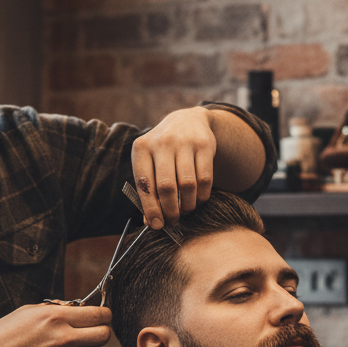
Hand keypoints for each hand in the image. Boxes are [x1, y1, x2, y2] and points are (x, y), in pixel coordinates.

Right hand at [0, 303, 111, 346]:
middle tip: (94, 330)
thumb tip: (77, 307)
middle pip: (104, 335)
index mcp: (56, 316)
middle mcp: (63, 338)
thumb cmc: (4, 334)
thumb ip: (56, 308)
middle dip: (102, 331)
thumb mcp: (28, 311)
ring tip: (66, 344)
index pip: (99, 314)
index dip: (105, 314)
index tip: (103, 315)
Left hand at [131, 107, 215, 228]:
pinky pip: (205, 179)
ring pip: (187, 184)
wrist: (187, 121)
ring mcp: (184, 142)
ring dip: (187, 205)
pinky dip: (202, 196)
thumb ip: (148, 190)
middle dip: (171, 210)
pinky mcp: (205, 145)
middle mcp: (162, 142)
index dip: (150, 209)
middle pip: (166, 187)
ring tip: (185, 210)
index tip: (157, 225)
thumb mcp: (149, 162)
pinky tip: (198, 199)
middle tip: (174, 220)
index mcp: (142, 148)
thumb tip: (151, 222)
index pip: (144, 184)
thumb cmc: (163, 151)